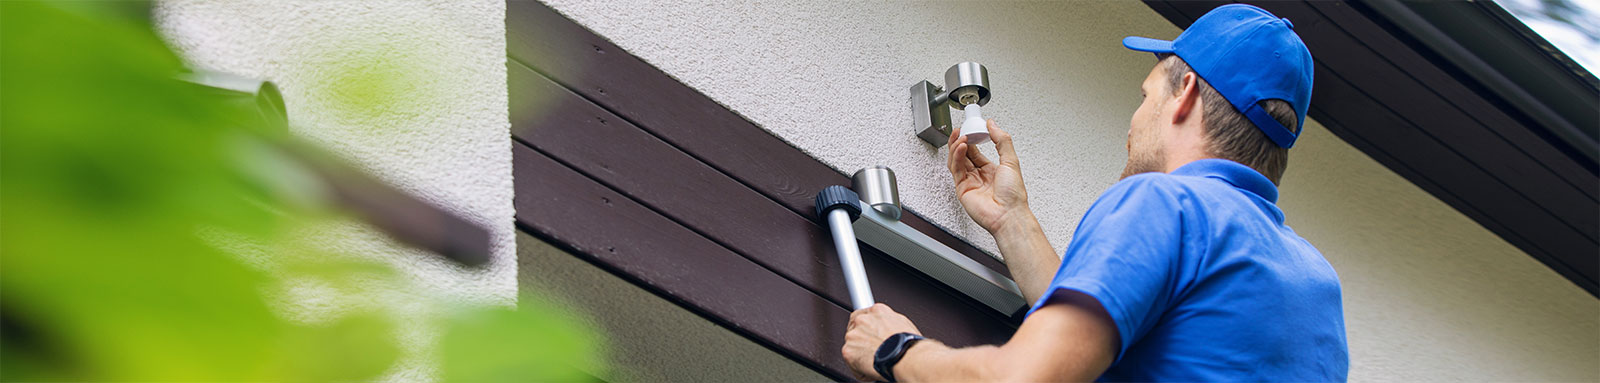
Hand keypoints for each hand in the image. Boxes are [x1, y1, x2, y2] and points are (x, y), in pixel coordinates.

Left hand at [842, 304, 921, 381]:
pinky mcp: (848, 351)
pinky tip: (872, 370)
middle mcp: (862, 320)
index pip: (863, 315)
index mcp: (876, 311)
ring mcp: (853, 335)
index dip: (865, 327)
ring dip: (860, 354)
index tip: (866, 332)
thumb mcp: (903, 323)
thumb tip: (886, 327)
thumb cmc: (909, 344)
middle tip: (873, 350)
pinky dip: (859, 369)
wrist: (907, 357)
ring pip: (852, 346)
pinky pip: (851, 362)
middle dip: (861, 340)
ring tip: (876, 361)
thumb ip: (888, 322)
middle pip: (854, 329)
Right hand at [947, 120, 1029, 234]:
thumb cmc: (1013, 196)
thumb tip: (993, 125)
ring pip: (956, 160)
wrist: (1009, 215)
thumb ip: (1002, 140)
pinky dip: (956, 156)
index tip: (972, 127)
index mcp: (990, 169)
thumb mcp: (1011, 161)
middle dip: (961, 140)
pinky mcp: (962, 188)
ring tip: (961, 136)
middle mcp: (978, 175)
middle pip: (964, 154)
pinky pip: (956, 169)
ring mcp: (969, 181)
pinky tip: (961, 147)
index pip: (975, 150)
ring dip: (957, 146)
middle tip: (962, 129)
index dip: (972, 138)